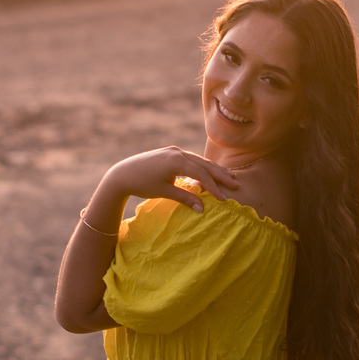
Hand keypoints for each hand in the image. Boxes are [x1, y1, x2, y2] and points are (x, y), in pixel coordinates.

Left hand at [100, 146, 239, 212]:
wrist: (123, 174)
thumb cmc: (142, 184)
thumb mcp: (164, 192)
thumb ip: (185, 198)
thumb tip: (203, 209)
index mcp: (176, 161)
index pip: (201, 174)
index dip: (214, 187)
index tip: (224, 199)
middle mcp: (177, 152)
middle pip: (204, 164)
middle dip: (220, 175)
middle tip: (236, 183)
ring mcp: (173, 150)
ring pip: (199, 160)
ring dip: (213, 169)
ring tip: (229, 176)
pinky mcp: (170, 152)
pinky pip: (191, 159)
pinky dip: (202, 166)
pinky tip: (210, 172)